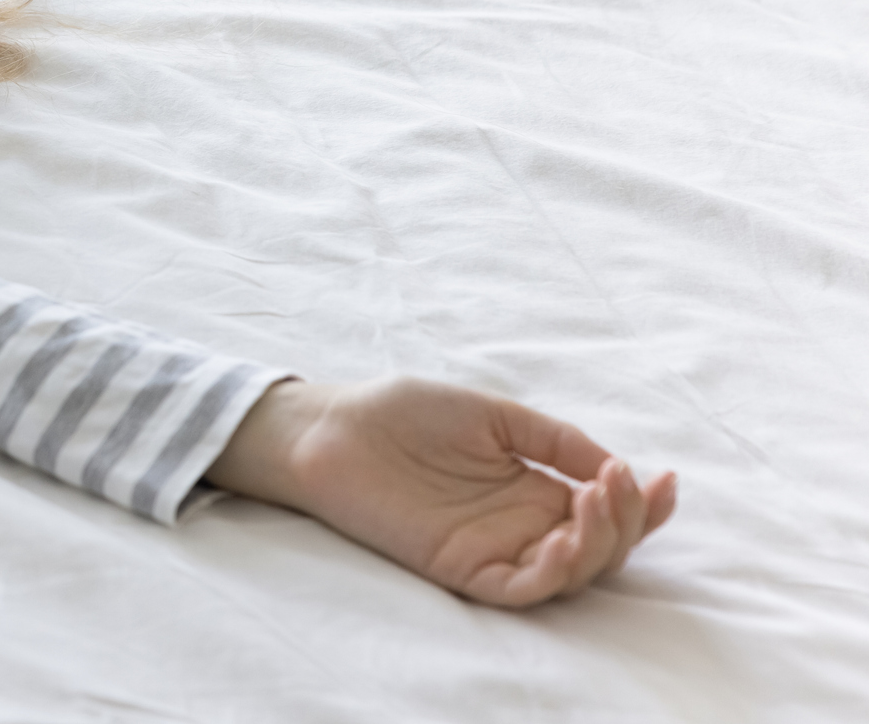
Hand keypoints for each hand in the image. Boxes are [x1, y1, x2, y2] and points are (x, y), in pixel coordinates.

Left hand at [205, 377, 678, 607]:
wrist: (334, 425)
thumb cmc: (403, 413)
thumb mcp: (495, 415)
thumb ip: (554, 441)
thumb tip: (613, 465)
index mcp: (532, 489)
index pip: (603, 512)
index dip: (645, 505)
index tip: (668, 478)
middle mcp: (520, 525)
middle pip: (599, 549)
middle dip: (627, 520)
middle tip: (619, 480)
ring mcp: (493, 549)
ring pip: (571, 574)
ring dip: (600, 543)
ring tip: (598, 499)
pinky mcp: (461, 569)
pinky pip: (522, 589)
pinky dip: (554, 573)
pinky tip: (566, 538)